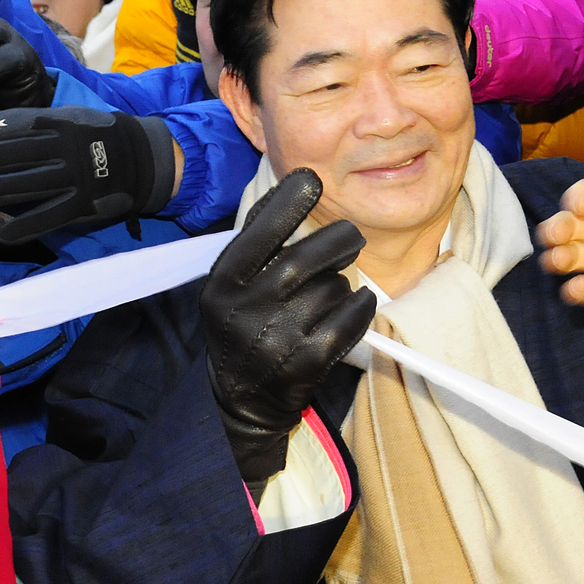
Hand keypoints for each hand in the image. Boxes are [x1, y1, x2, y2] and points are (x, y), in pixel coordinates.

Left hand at [0, 106, 177, 241]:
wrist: (140, 159)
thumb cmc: (92, 136)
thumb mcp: (67, 118)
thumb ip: (32, 125)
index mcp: (58, 123)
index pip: (9, 126)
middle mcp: (63, 148)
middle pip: (6, 157)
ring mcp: (72, 178)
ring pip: (16, 188)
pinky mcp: (80, 205)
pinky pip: (42, 219)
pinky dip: (17, 228)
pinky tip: (2, 231)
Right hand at [203, 169, 375, 487]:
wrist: (242, 402)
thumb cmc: (245, 326)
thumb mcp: (233, 286)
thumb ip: (259, 240)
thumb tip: (293, 182)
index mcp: (222, 286)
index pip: (257, 236)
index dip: (287, 205)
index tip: (312, 180)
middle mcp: (244, 312)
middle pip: (306, 260)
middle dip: (339, 240)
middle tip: (351, 237)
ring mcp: (275, 341)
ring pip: (332, 289)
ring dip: (344, 282)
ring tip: (335, 289)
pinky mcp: (305, 365)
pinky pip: (350, 320)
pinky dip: (361, 306)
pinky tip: (358, 303)